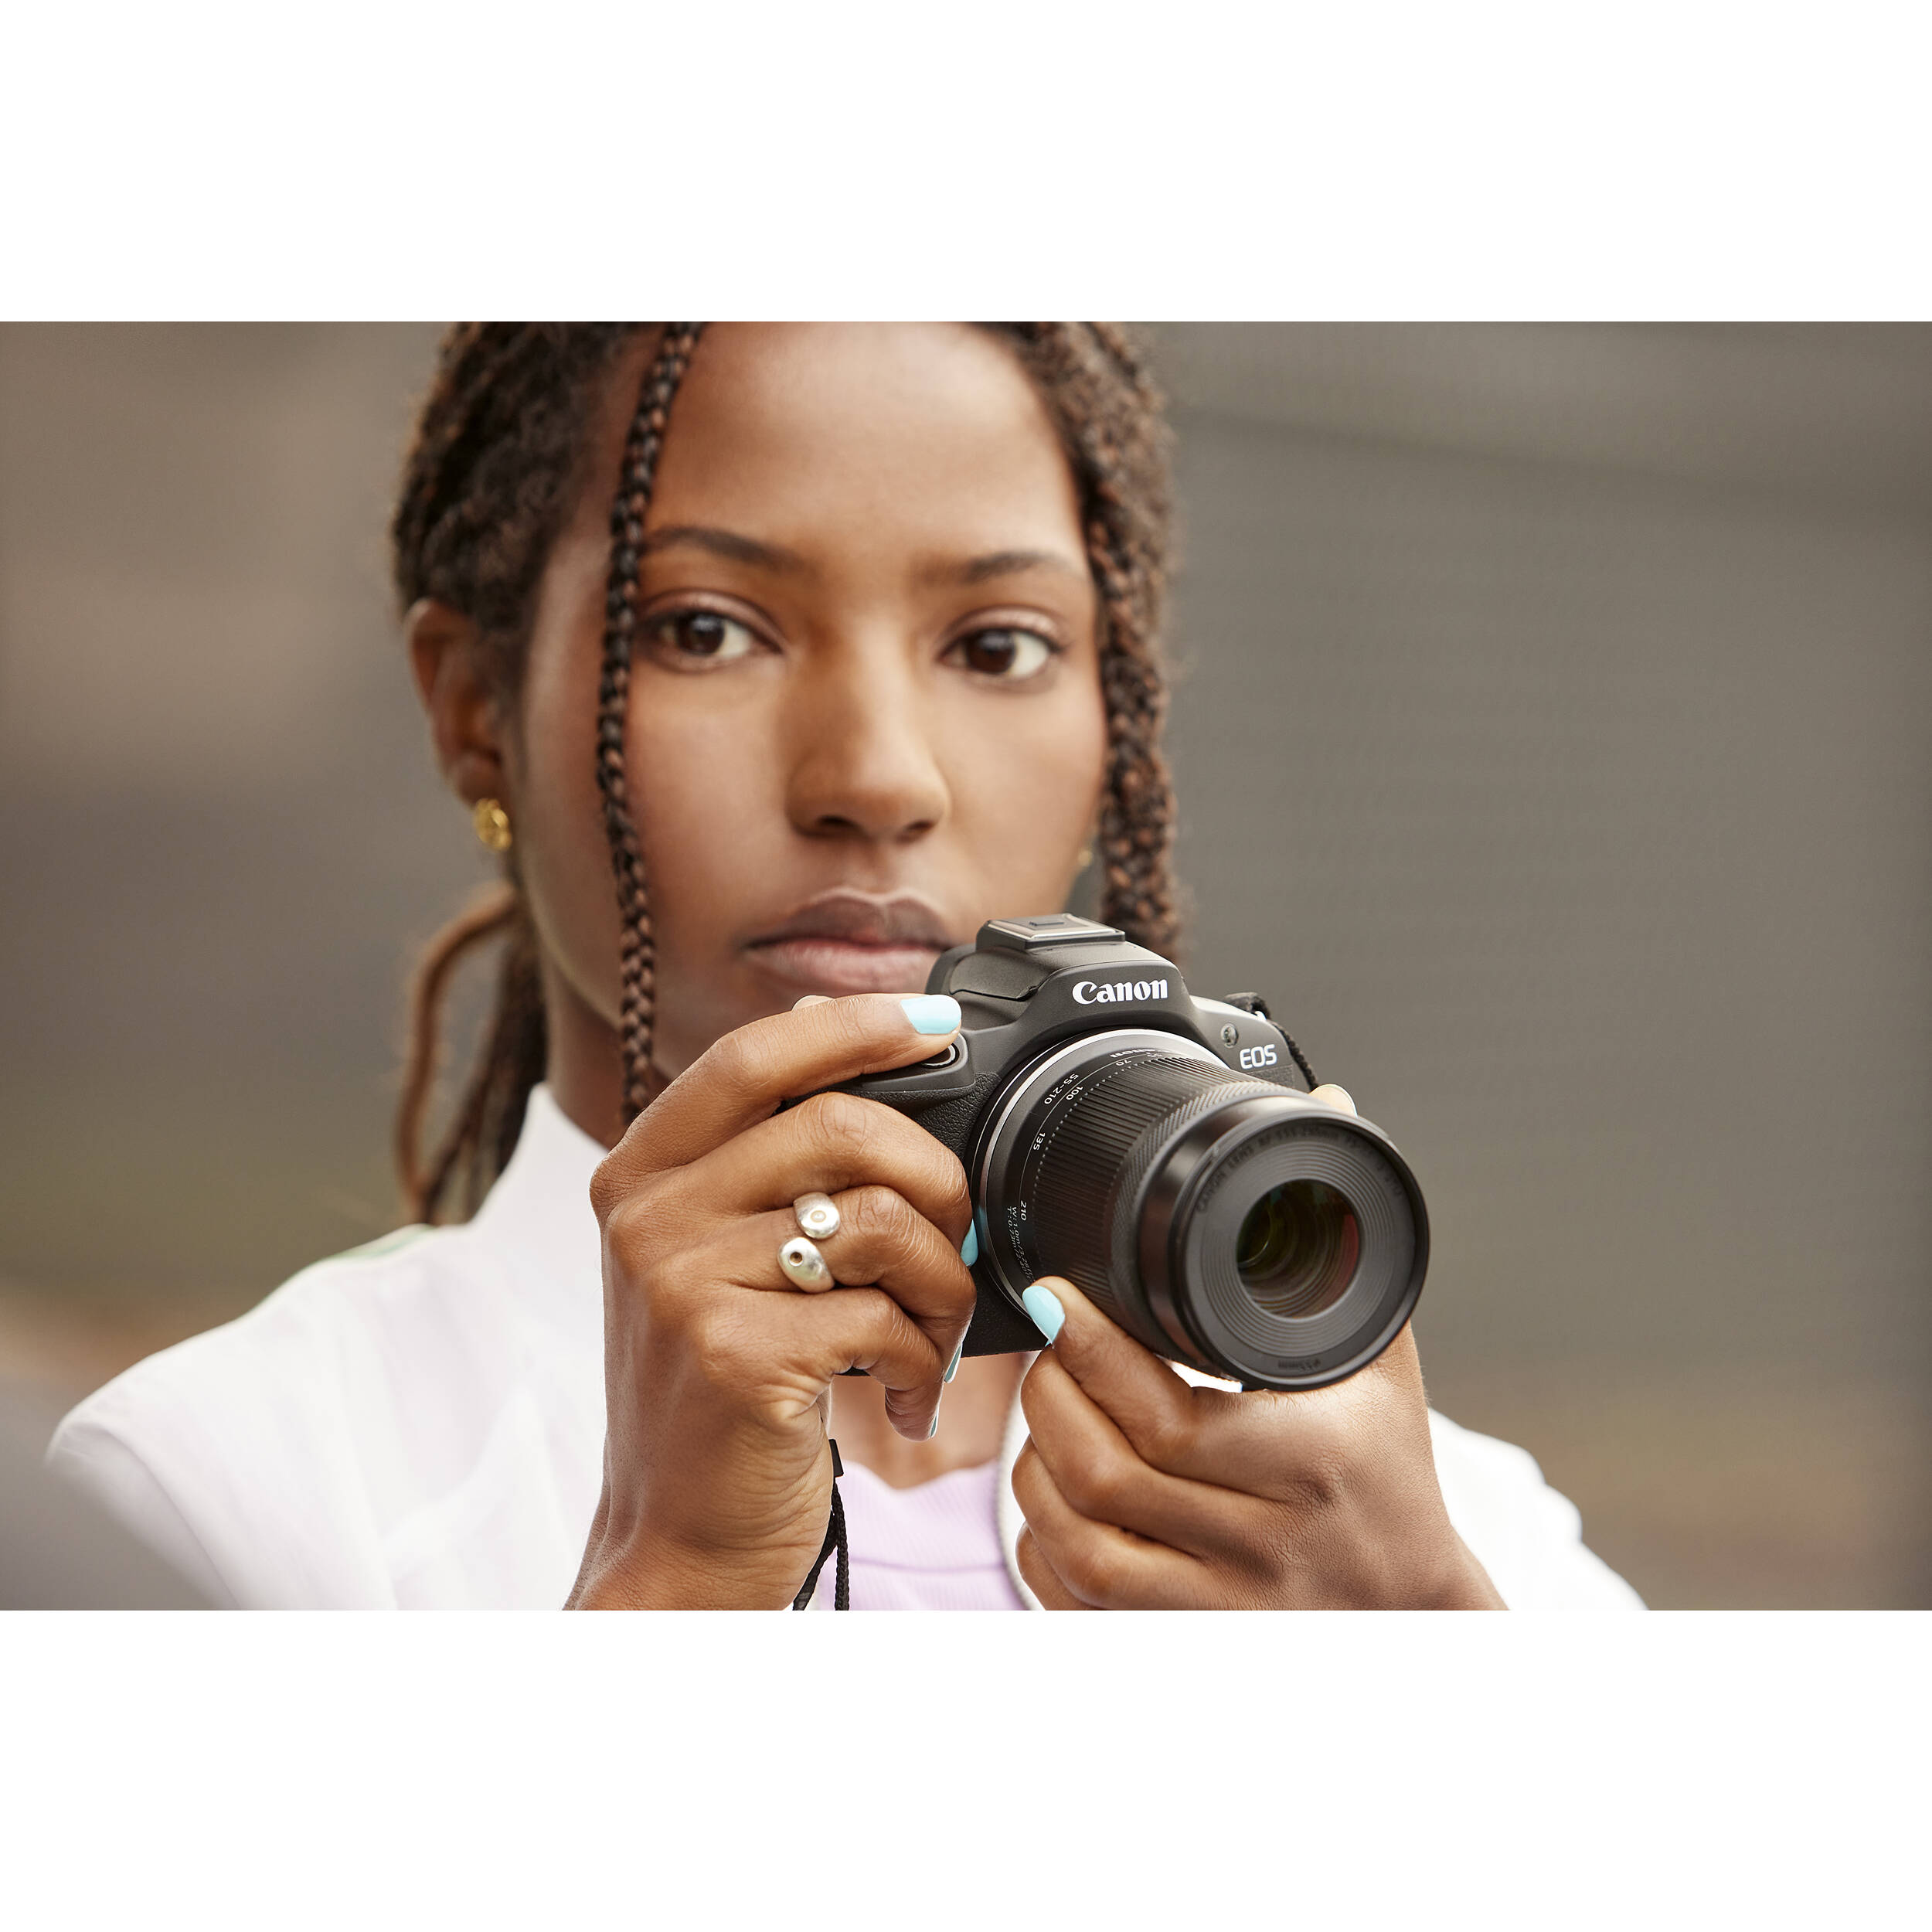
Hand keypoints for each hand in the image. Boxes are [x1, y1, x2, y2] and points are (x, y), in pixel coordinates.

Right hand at [567, 993, 974, 1609]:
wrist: (676, 1540)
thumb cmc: (718, 1397)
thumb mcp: (712, 1263)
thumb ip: (764, 1172)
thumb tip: (871, 1073)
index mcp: (640, 1173)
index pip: (754, 1054)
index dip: (854, 1025)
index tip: (936, 1025)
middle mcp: (648, 1216)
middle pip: (842, 1128)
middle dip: (938, 1182)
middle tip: (959, 1241)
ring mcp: (683, 1283)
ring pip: (881, 1223)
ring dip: (943, 1286)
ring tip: (930, 1338)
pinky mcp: (734, 1355)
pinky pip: (884, 1316)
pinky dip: (924, 1360)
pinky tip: (903, 1394)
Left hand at [1012, 1283, 1501, 1608]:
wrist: (1409, 1619)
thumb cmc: (1385, 1479)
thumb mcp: (1379, 1365)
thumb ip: (1341, 1245)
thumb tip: (1326, 1108)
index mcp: (1306, 1467)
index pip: (1165, 1416)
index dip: (1090, 1352)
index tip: (1058, 1293)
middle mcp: (1260, 1548)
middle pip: (1102, 1474)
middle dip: (1049, 1396)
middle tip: (1045, 1347)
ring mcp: (1214, 1611)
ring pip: (1073, 1540)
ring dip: (1035, 1466)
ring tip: (1048, 1411)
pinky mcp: (1175, 1647)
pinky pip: (1069, 1601)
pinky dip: (1040, 1540)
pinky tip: (1056, 1492)